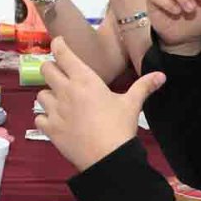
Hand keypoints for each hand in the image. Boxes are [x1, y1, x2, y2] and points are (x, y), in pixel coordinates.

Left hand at [36, 37, 164, 171]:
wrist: (107, 158)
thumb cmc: (119, 127)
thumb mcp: (132, 104)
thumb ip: (143, 86)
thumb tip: (161, 76)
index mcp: (84, 80)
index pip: (62, 53)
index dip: (58, 44)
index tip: (58, 42)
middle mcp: (65, 91)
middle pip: (46, 69)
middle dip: (51, 68)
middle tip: (60, 74)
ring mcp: (55, 110)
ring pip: (40, 94)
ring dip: (48, 95)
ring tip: (59, 100)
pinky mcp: (49, 129)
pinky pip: (39, 118)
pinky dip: (44, 118)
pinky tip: (54, 121)